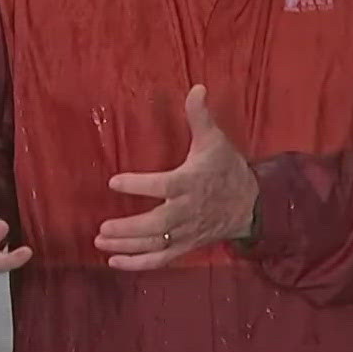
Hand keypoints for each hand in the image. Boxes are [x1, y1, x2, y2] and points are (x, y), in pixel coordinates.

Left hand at [97, 86, 258, 270]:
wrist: (251, 204)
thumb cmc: (227, 169)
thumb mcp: (215, 140)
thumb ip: (200, 116)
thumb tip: (196, 87)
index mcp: (191, 183)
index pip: (163, 186)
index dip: (139, 185)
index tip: (114, 181)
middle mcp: (187, 211)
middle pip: (156, 224)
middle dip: (129, 228)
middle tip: (103, 226)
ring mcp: (186, 232)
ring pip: (155, 244)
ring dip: (127, 246)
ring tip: (101, 241)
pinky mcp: (185, 246)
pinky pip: (161, 259)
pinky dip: (138, 264)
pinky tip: (114, 261)